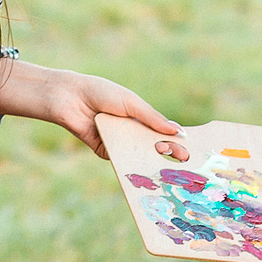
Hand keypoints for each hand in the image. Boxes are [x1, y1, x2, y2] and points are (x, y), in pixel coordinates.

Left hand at [0, 59, 188, 161]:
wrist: (70, 98)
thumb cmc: (101, 93)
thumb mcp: (131, 102)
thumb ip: (152, 118)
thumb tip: (179, 132)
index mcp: (139, 118)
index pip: (162, 132)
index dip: (176, 141)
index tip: (190, 148)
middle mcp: (131, 132)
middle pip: (154, 147)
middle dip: (169, 154)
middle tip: (184, 161)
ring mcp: (118, 143)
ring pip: (139, 155)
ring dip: (152, 161)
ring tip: (168, 168)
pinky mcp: (105, 152)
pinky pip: (121, 160)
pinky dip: (131, 163)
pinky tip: (143, 169)